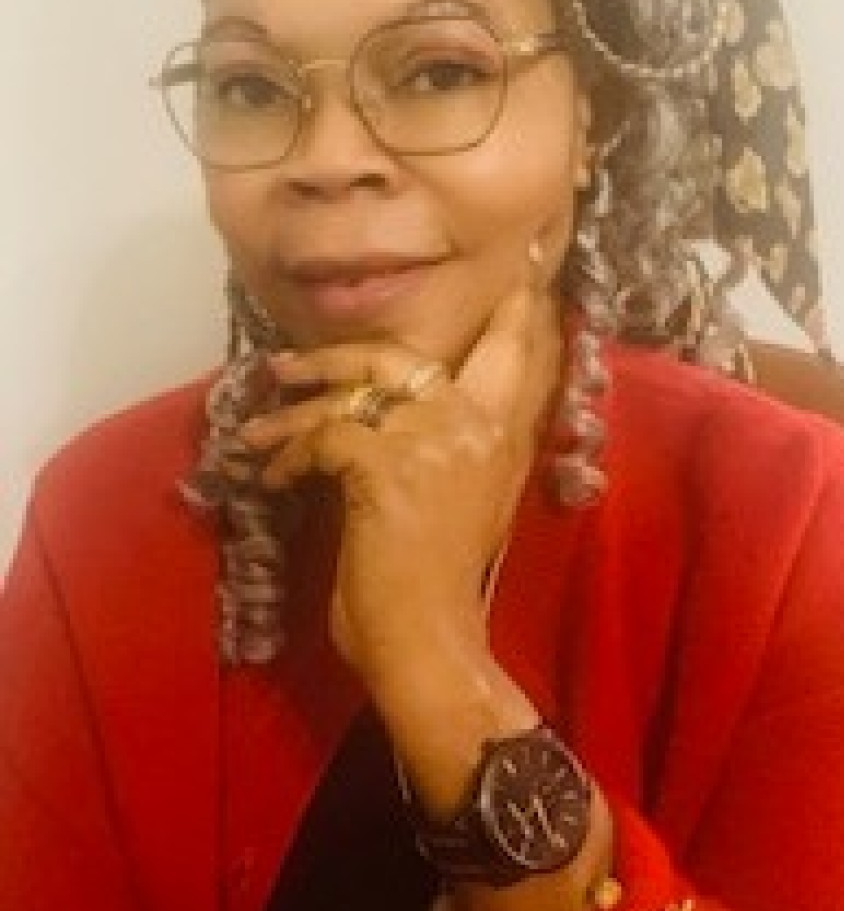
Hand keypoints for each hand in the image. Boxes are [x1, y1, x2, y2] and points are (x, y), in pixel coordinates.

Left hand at [239, 280, 559, 691]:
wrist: (434, 638)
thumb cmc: (446, 584)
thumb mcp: (471, 503)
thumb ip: (460, 449)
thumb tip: (409, 417)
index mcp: (503, 436)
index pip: (513, 352)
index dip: (514, 312)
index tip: (520, 271)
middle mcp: (475, 424)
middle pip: (408, 356)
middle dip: (339, 354)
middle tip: (287, 364)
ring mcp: (432, 439)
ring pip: (352, 392)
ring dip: (293, 411)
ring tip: (255, 431)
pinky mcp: (386, 464)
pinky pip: (325, 436)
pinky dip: (288, 458)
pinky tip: (273, 484)